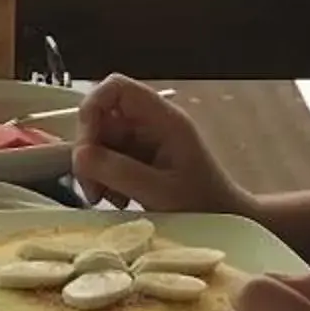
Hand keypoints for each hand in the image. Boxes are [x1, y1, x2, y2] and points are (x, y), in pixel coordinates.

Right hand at [73, 75, 252, 217]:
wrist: (230, 223)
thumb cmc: (204, 206)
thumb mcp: (161, 192)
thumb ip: (119, 172)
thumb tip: (79, 155)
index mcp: (164, 118)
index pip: (116, 87)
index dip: (92, 107)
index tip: (85, 147)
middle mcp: (151, 123)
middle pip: (101, 117)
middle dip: (89, 152)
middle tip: (91, 190)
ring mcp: (144, 140)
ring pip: (100, 141)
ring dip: (95, 170)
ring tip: (107, 199)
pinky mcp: (139, 158)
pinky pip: (108, 159)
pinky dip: (104, 179)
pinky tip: (118, 200)